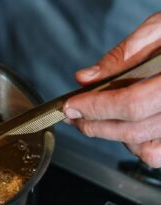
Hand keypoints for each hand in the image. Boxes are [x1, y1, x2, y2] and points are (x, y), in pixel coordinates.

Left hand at [64, 13, 160, 167]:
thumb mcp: (160, 31)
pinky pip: (158, 154)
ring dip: (113, 137)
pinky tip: (124, 129)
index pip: (132, 104)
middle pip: (133, 131)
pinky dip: (136, 147)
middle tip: (73, 116)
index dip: (95, 108)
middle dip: (93, 126)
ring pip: (144, 149)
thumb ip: (123, 56)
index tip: (70, 106)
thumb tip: (85, 78)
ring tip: (95, 121)